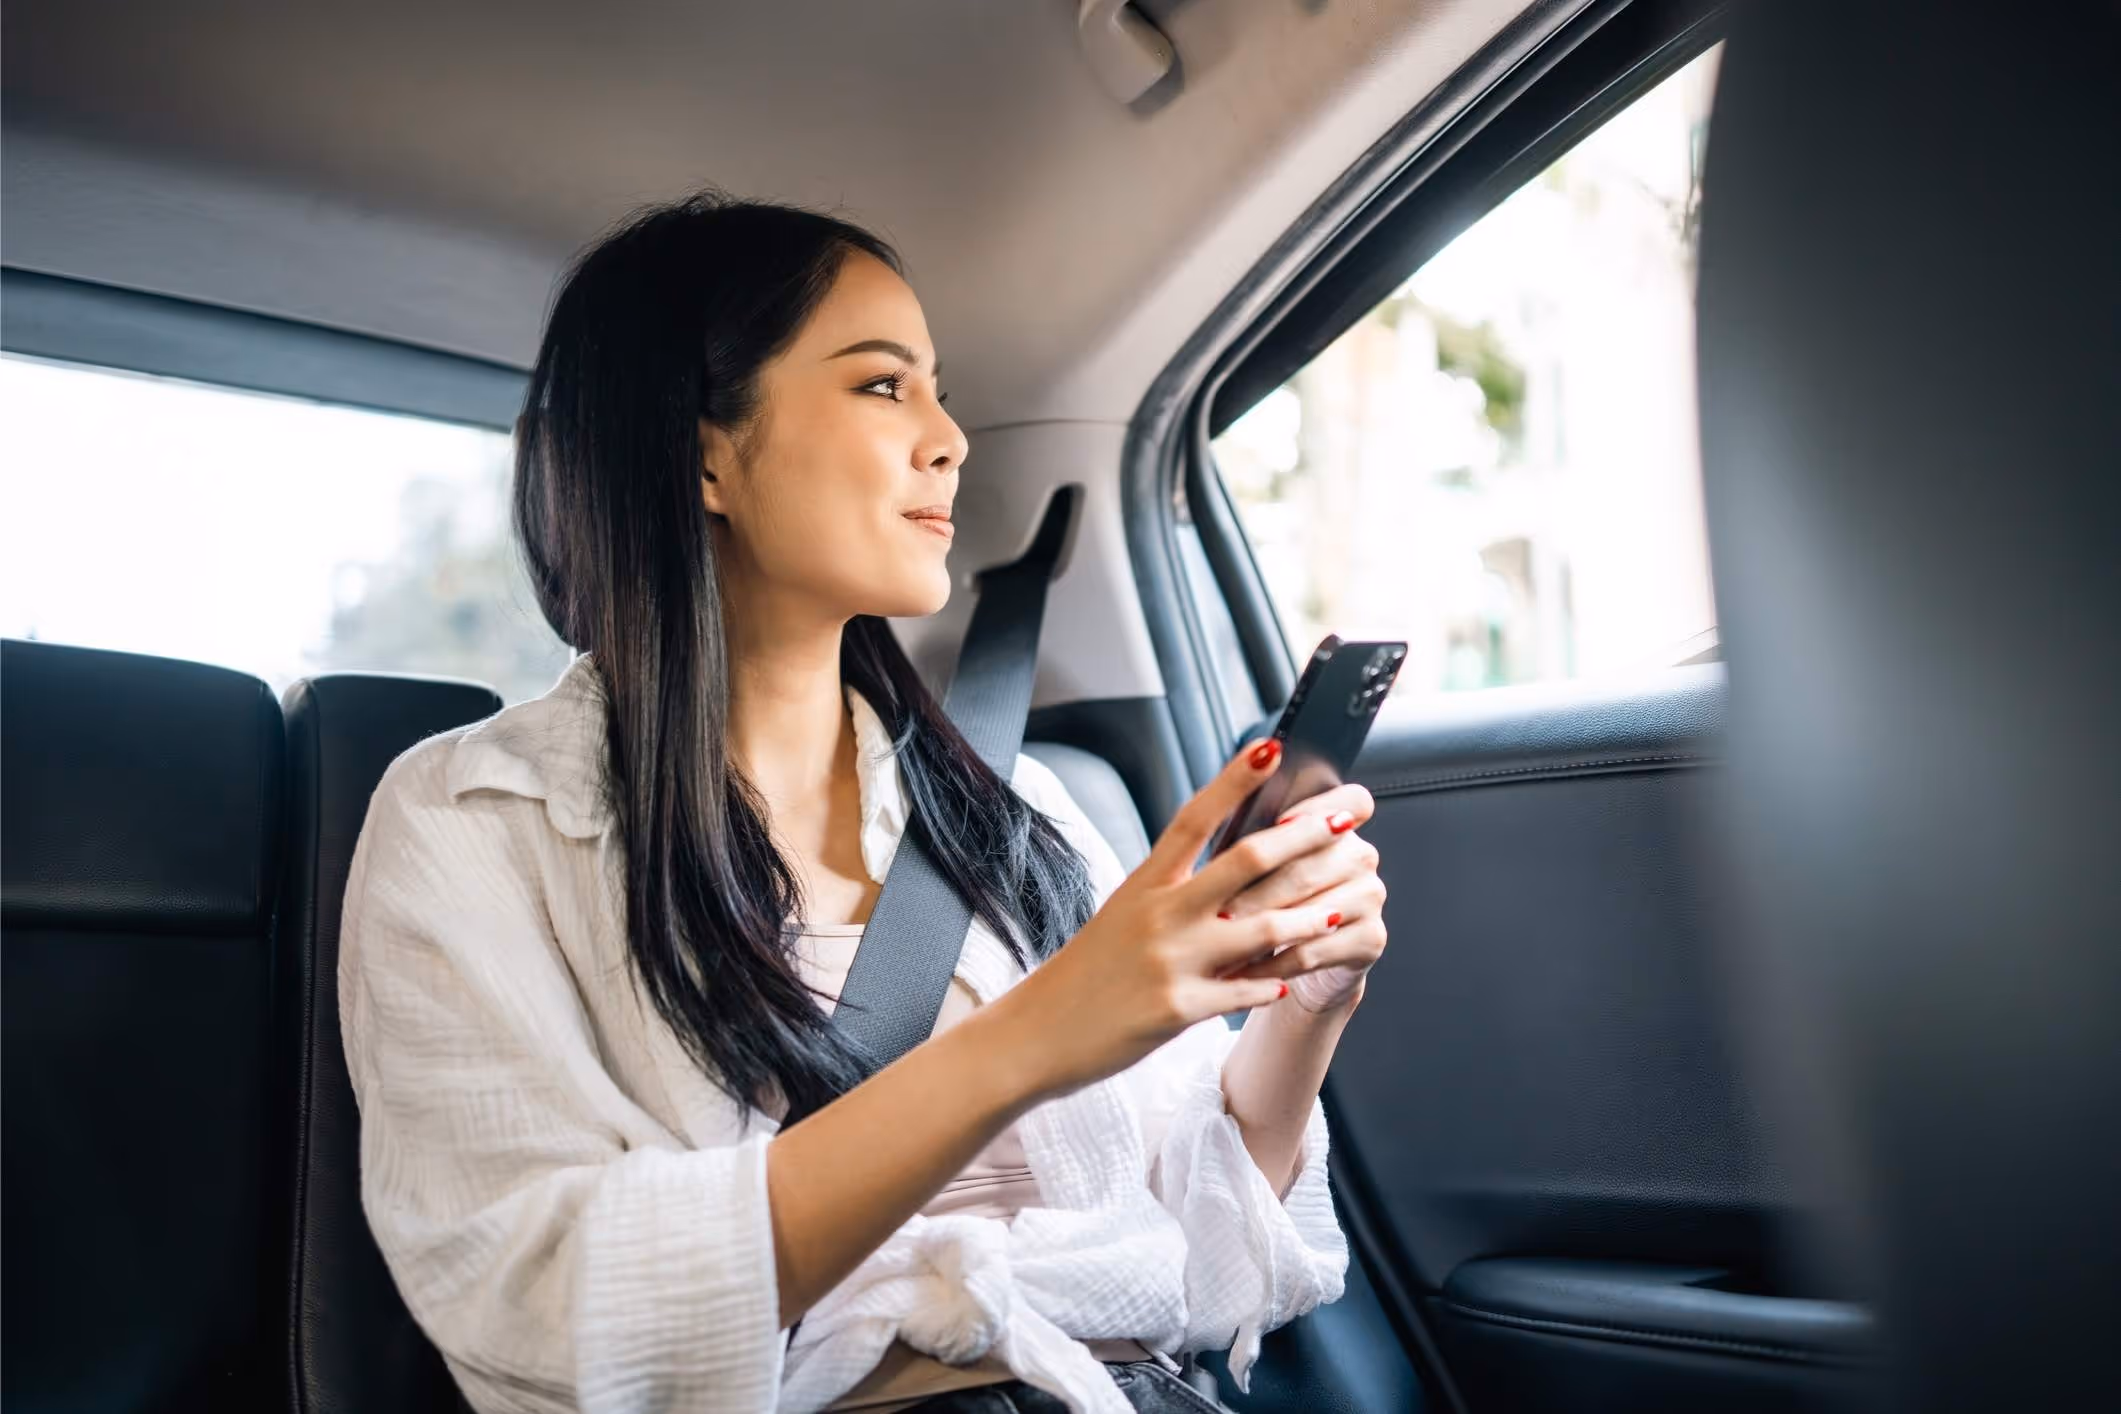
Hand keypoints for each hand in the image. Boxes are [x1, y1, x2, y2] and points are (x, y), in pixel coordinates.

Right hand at [994, 738, 1344, 1100]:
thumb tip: (1228, 869)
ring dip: (1308, 919)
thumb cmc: (1086, 972)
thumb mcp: (1122, 915)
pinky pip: (1245, 992)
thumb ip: (1170, 892)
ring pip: (1262, 929)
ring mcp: (1171, 961)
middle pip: (1245, 861)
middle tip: (1346, 818)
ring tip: (1337, 910)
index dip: (1234, 781)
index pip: (1194, 818)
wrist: (1038, 1034)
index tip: (1271, 748)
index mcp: (1144, 884)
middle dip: (1304, 836)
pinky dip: (1273, 983)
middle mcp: (1159, 914)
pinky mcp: (1179, 1009)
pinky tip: (1290, 979)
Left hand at [1215, 782, 1387, 1013]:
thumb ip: (1254, 843)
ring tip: (1224, 940)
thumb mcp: (1258, 867)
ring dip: (1263, 929)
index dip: (1319, 808)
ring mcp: (1371, 896)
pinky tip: (1243, 970)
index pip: (1352, 800)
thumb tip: (1223, 838)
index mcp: (1340, 824)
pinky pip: (1314, 950)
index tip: (1280, 819)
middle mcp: (1362, 856)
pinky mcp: (1370, 938)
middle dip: (1260, 889)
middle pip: (1312, 864)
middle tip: (1219, 908)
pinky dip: (1273, 963)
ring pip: (1312, 910)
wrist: (1297, 958)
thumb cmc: (1269, 900)